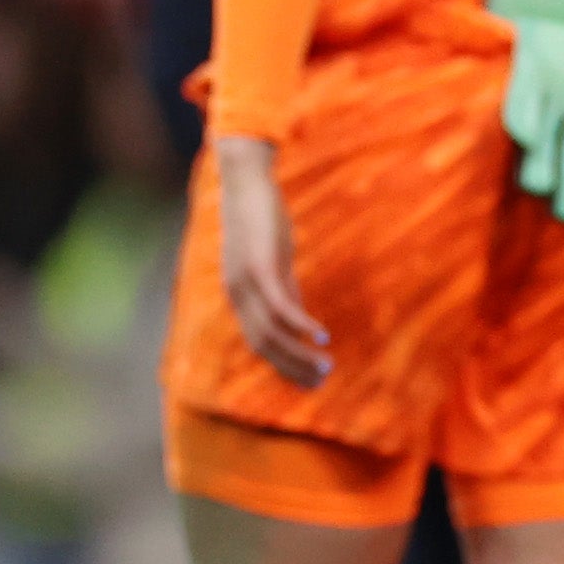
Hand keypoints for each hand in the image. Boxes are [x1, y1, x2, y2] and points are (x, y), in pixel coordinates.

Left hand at [211, 134, 330, 386]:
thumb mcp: (274, 259)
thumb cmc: (260, 218)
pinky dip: (300, 324)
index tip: (309, 380)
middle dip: (292, 367)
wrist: (245, 183)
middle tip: (321, 381)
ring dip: (299, 353)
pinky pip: (280, 305)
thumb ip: (284, 287)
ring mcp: (245, 282)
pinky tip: (322, 335)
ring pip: (271, 332)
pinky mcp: (259, 266)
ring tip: (325, 365)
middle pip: (263, 345)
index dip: (284, 365)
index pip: (259, 343)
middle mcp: (237, 295)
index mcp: (239, 296)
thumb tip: (298, 317)